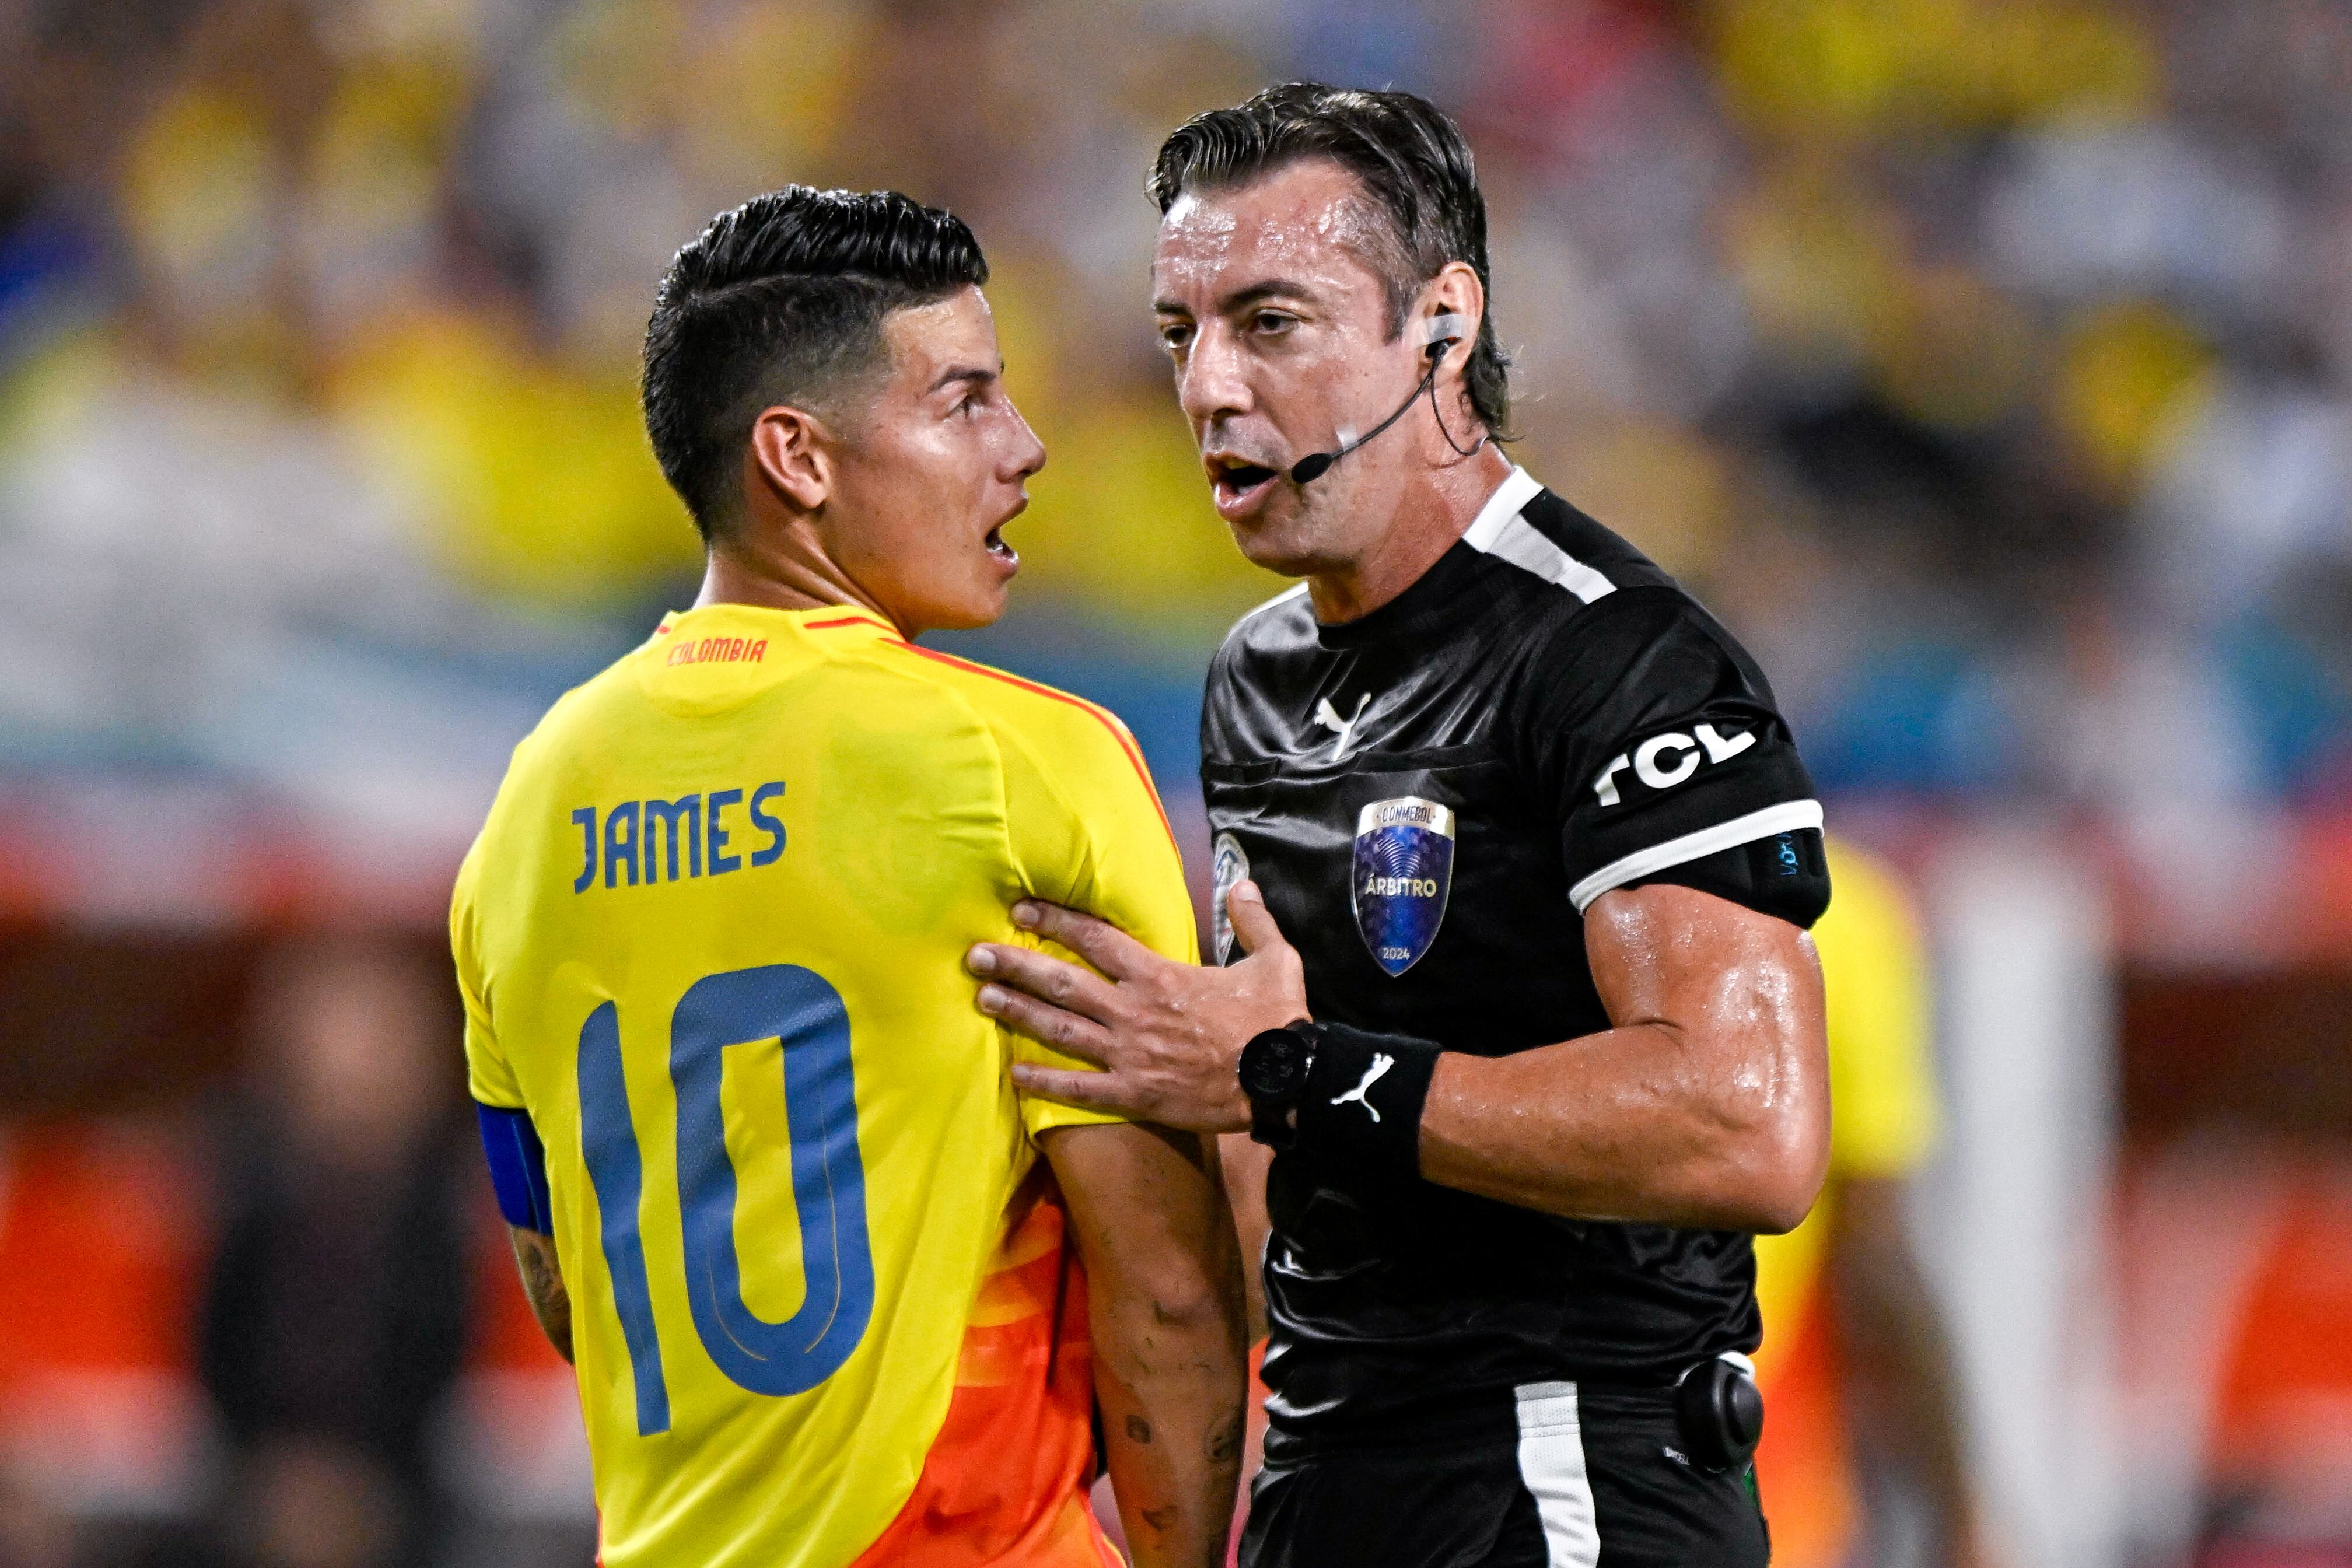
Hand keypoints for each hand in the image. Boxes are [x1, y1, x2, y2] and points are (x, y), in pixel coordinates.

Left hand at [966, 880, 1308, 1131]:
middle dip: (1015, 965)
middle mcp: (1133, 1010)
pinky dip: (1044, 1081)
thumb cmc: (1276, 1020)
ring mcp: (1129, 1054)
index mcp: (1159, 975)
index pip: (1095, 938)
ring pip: (1060, 1029)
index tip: (1020, 910)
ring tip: (982, 999)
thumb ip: (1253, 921)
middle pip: (1062, 981)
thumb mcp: (1275, 960)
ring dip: (1018, 1013)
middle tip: (976, 956)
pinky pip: (1079, 1088)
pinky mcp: (1134, 1094)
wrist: (1285, 1081)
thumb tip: (1244, 882)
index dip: (1054, 921)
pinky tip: (1013, 1073)